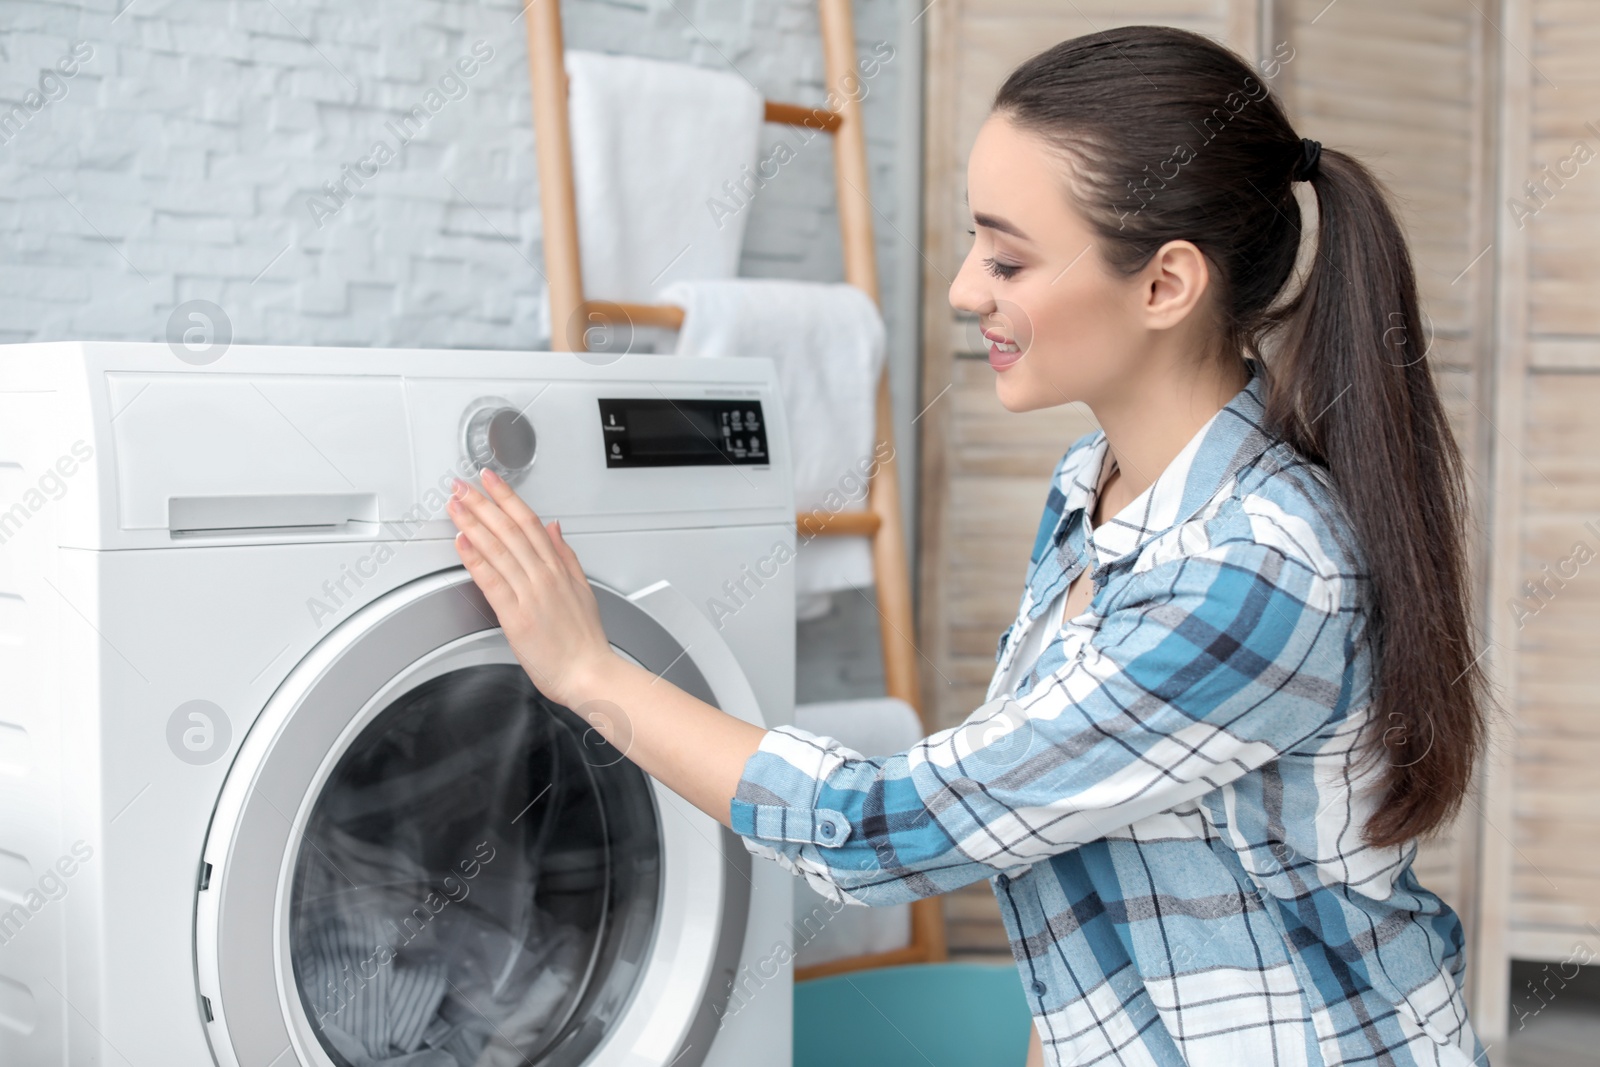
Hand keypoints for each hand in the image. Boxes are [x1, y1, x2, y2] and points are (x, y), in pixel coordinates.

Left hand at [446, 469, 615, 707]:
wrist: (590, 674)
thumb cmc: (585, 641)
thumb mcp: (583, 589)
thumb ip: (566, 555)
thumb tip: (555, 528)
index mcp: (558, 568)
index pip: (529, 521)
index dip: (506, 497)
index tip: (489, 480)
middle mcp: (544, 576)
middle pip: (509, 529)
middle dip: (483, 503)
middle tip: (461, 485)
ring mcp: (530, 594)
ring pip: (498, 549)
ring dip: (473, 523)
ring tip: (455, 505)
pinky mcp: (516, 616)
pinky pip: (491, 581)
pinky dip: (475, 558)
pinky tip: (461, 542)